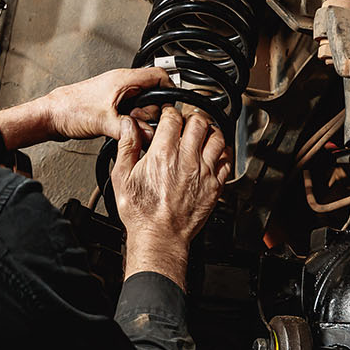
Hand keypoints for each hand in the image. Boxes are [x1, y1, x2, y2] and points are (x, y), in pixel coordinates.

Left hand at [0, 67, 168, 148]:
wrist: (51, 115)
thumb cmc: (71, 110)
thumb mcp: (104, 122)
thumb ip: (130, 130)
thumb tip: (150, 136)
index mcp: (124, 79)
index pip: (159, 76)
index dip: (170, 90)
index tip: (171, 106)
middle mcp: (122, 83)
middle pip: (153, 93)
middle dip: (152, 110)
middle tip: (141, 121)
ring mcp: (117, 94)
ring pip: (142, 103)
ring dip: (141, 117)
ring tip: (129, 125)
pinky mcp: (111, 104)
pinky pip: (131, 110)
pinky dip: (132, 120)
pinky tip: (123, 128)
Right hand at [112, 107, 229, 288]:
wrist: (160, 237)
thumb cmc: (141, 213)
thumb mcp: (122, 177)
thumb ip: (126, 147)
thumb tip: (128, 126)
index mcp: (162, 155)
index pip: (173, 118)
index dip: (170, 112)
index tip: (168, 115)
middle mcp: (186, 160)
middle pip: (198, 122)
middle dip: (192, 117)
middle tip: (187, 121)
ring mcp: (204, 173)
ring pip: (217, 137)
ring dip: (210, 131)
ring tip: (203, 133)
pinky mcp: (215, 186)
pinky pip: (226, 160)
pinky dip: (223, 152)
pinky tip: (215, 153)